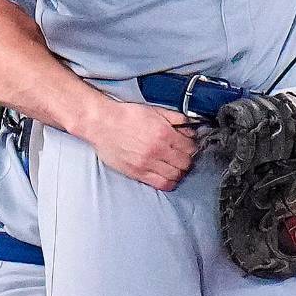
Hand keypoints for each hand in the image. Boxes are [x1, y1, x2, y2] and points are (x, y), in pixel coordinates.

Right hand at [78, 99, 198, 190]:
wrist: (103, 124)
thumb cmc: (128, 116)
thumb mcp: (157, 111)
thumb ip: (177, 119)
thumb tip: (190, 129)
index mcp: (164, 133)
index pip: (190, 147)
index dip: (193, 147)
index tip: (190, 146)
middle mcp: (157, 150)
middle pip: (185, 163)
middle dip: (188, 159)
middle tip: (185, 156)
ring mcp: (147, 163)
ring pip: (175, 175)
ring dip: (180, 172)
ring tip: (177, 166)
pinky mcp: (137, 173)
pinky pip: (160, 184)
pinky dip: (169, 182)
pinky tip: (169, 177)